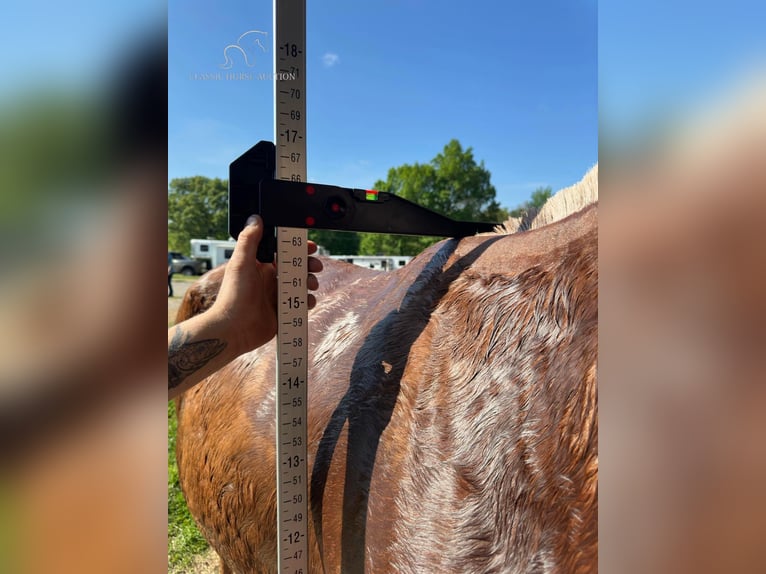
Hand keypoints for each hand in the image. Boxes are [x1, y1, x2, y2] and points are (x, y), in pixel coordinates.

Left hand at [209, 215, 321, 354]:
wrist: (233, 329)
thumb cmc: (233, 296)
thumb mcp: (241, 263)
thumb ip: (249, 240)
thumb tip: (255, 218)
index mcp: (261, 266)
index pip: (284, 252)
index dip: (298, 248)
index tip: (310, 246)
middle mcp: (269, 280)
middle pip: (296, 268)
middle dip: (309, 265)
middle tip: (315, 266)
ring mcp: (276, 297)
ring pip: (301, 285)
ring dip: (310, 282)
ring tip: (310, 285)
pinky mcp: (282, 313)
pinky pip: (300, 304)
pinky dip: (308, 301)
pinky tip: (308, 301)